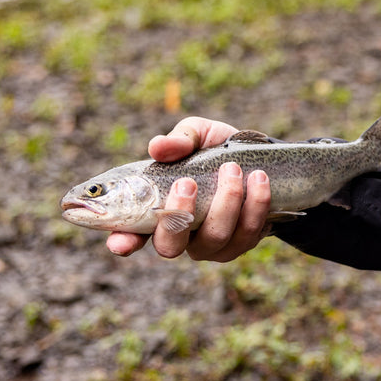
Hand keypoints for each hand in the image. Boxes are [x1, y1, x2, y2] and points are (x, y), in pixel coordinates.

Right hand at [105, 117, 274, 261]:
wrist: (260, 155)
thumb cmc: (216, 148)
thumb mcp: (196, 135)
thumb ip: (178, 140)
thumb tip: (157, 147)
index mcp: (157, 211)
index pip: (131, 235)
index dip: (123, 242)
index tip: (120, 243)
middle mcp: (181, 234)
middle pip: (171, 246)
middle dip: (179, 215)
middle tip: (188, 182)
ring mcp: (211, 244)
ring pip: (215, 238)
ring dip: (225, 202)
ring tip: (233, 169)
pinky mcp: (242, 243)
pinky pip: (248, 233)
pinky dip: (255, 205)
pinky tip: (259, 179)